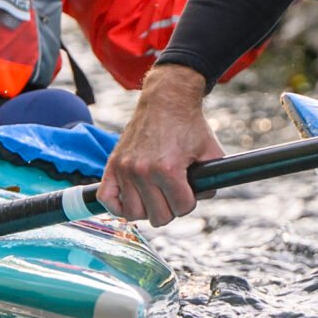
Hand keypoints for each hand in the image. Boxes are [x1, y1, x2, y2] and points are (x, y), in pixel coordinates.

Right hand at [99, 65, 222, 226]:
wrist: (166, 100)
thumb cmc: (189, 125)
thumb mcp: (210, 152)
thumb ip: (211, 181)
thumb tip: (201, 199)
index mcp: (168, 169)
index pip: (182, 208)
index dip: (189, 201)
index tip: (189, 189)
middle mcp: (143, 171)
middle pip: (158, 217)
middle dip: (170, 207)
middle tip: (172, 191)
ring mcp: (125, 169)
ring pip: (134, 213)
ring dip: (147, 208)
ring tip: (154, 195)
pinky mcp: (113, 164)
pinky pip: (107, 199)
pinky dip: (117, 206)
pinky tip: (131, 198)